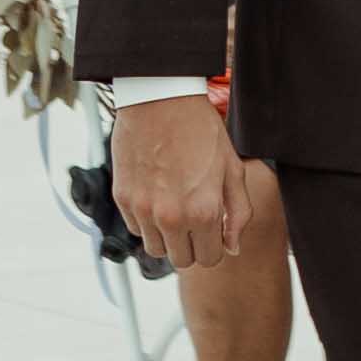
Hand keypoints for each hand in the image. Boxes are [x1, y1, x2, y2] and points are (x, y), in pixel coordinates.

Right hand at [109, 93, 253, 265]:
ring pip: (155, 249)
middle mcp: (171, 218)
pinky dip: (146, 221)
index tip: (213, 230)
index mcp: (204, 212)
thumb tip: (232, 248)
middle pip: (181, 260)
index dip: (214, 246)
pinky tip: (157, 195)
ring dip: (167, 237)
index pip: (209, 258)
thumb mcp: (232, 169)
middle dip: (191, 245)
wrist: (161, 99)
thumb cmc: (201, 130)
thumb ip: (237, 213)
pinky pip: (135, 228)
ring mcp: (144, 210)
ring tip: (175, 208)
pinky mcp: (123, 198)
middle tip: (194, 220)